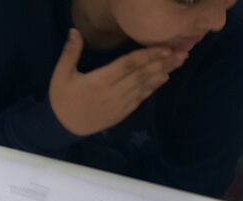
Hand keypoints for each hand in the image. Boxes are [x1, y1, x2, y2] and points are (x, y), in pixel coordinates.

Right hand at [48, 29, 185, 136]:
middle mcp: (112, 93)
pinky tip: (164, 78)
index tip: (164, 48)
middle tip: (182, 52)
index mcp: (99, 81)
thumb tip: (74, 31)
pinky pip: (140, 98)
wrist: (61, 128)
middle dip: (162, 63)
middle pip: (141, 75)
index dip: (146, 56)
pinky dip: (153, 87)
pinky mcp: (121, 113)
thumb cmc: (61, 99)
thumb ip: (70, 53)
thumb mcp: (60, 75)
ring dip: (162, 73)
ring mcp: (119, 104)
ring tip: (179, 62)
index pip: (127, 65)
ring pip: (144, 86)